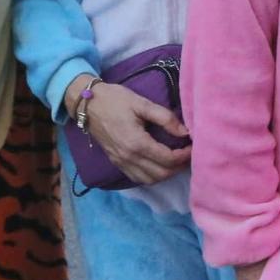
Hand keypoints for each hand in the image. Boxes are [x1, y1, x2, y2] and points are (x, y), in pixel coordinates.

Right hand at [65, 76, 190, 184]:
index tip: (192, 146)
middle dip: (178, 167)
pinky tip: (159, 165)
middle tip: (188, 155)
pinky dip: (152, 176)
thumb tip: (185, 132)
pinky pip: (138, 178)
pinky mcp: (116, 163)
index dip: (184, 156)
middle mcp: (129, 158)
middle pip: (161, 174)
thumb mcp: (142, 103)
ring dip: (166, 174)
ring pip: (150, 180)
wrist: (87, 104)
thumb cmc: (115, 100)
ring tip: (176, 161)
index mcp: (137, 143)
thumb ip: (165, 118)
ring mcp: (121, 162)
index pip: (168, 159)